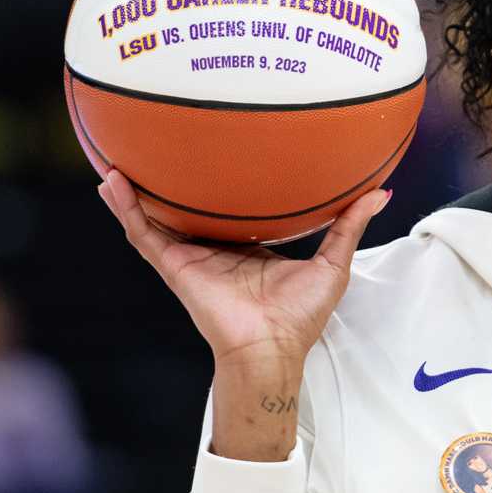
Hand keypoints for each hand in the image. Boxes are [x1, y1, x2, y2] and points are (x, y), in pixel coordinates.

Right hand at [98, 169, 391, 458]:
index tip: (219, 150)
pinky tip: (110, 183)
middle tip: (159, 144)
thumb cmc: (300, 316)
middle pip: (186, 209)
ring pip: (156, 216)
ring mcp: (190, 256)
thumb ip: (348, 226)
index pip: (228, 209)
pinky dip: (126, 209)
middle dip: (171, 182)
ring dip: (136, 189)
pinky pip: (144, 233)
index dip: (220, 184)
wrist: (272, 348)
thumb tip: (380, 193)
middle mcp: (213, 249)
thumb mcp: (332, 263)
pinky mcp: (174, 265)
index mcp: (245, 247)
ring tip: (119, 155)